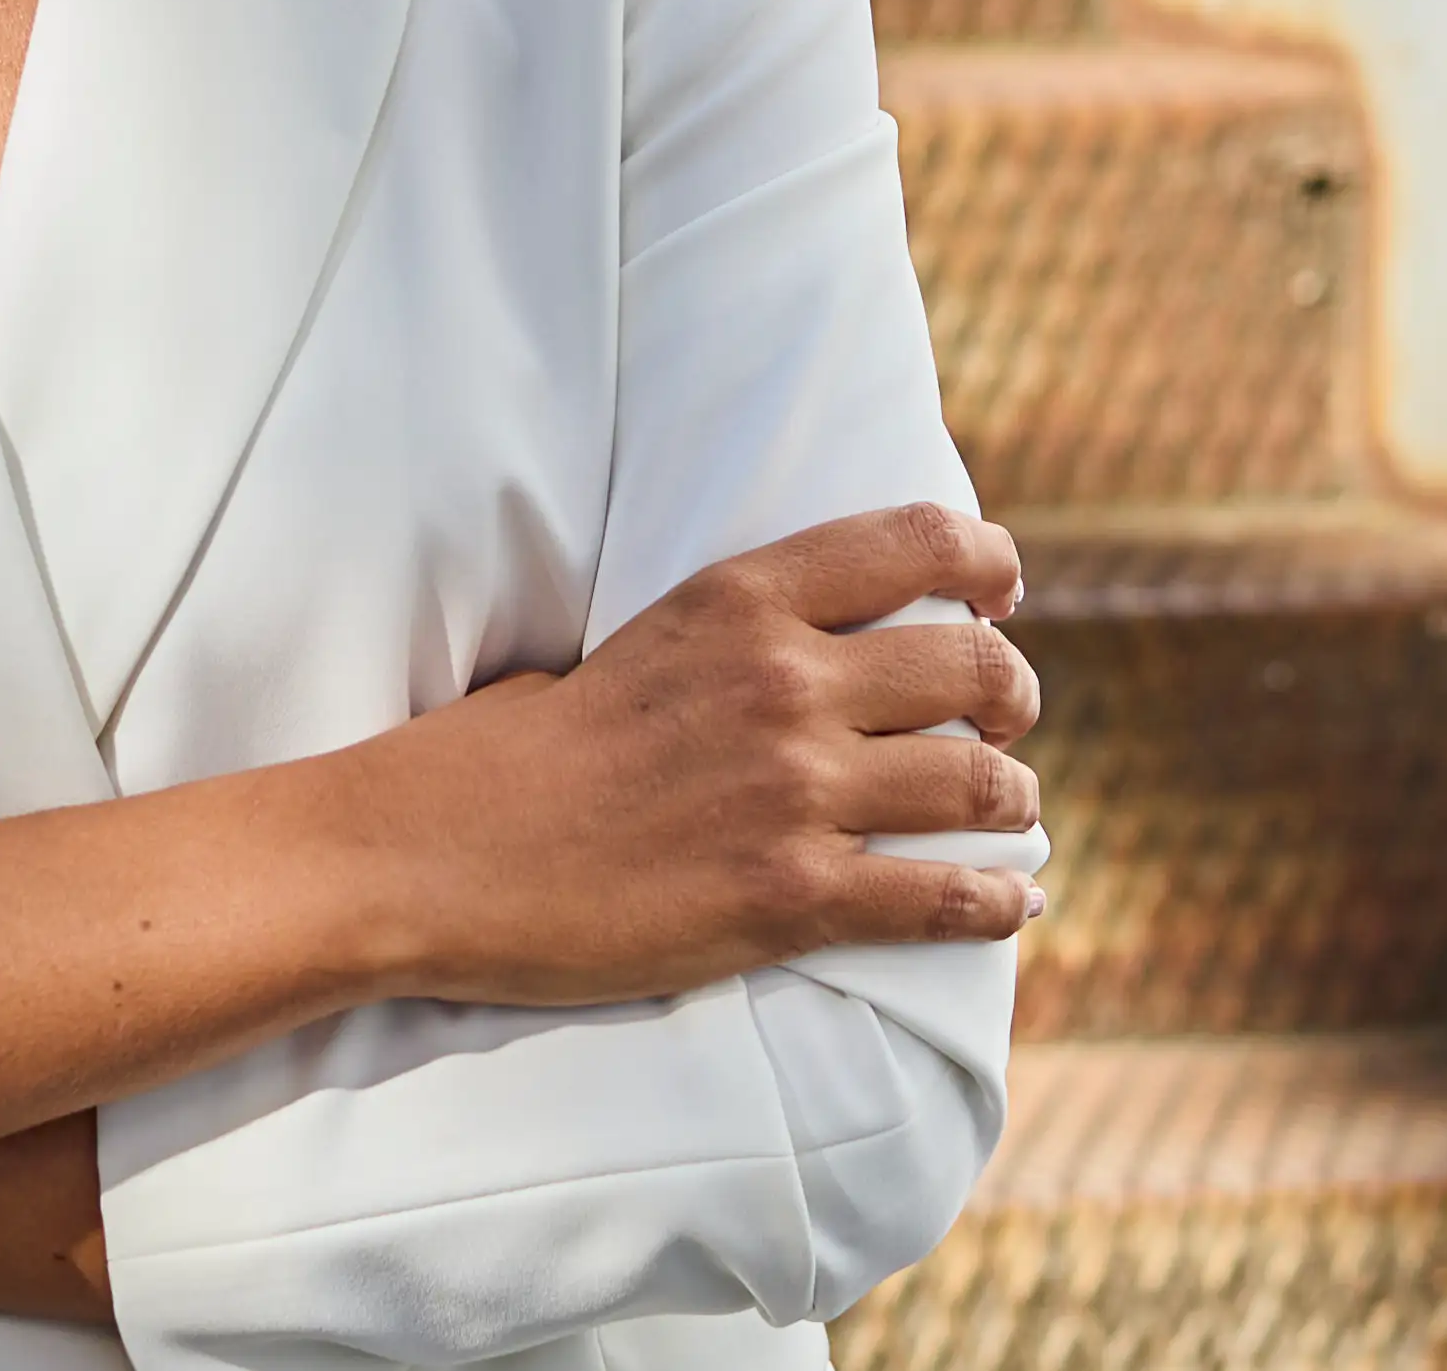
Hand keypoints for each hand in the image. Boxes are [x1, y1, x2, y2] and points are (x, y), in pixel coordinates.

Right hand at [327, 504, 1042, 1007]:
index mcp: (740, 599)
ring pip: (980, 784)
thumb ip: (732, 635)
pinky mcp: (788, 896)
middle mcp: (786, 684)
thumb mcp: (634, 641)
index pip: (919, 541)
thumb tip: (807, 645)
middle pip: (974, 667)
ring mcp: (794, 793)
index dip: (987, 563)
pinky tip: (1010, 905)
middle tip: (1006, 719)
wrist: (432, 855)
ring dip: (1014, 800)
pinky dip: (994, 904)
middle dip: (1012, 695)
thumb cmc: (509, 752)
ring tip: (1012, 811)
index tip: (999, 593)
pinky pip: (940, 898)